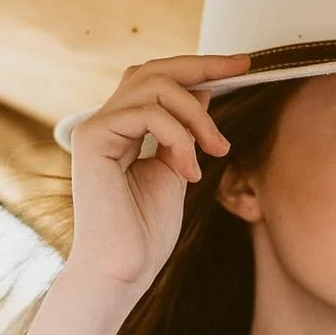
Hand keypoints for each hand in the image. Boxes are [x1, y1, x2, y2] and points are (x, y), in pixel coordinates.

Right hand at [64, 53, 249, 290]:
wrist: (123, 270)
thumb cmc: (147, 231)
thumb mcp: (177, 170)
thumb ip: (185, 132)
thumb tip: (203, 92)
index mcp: (124, 128)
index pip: (158, 80)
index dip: (199, 67)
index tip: (243, 65)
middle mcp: (106, 122)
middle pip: (154, 69)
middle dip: (203, 66)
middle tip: (243, 68)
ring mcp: (95, 127)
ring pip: (155, 86)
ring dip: (197, 116)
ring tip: (216, 150)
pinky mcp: (92, 138)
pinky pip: (147, 114)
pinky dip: (179, 137)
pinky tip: (188, 171)